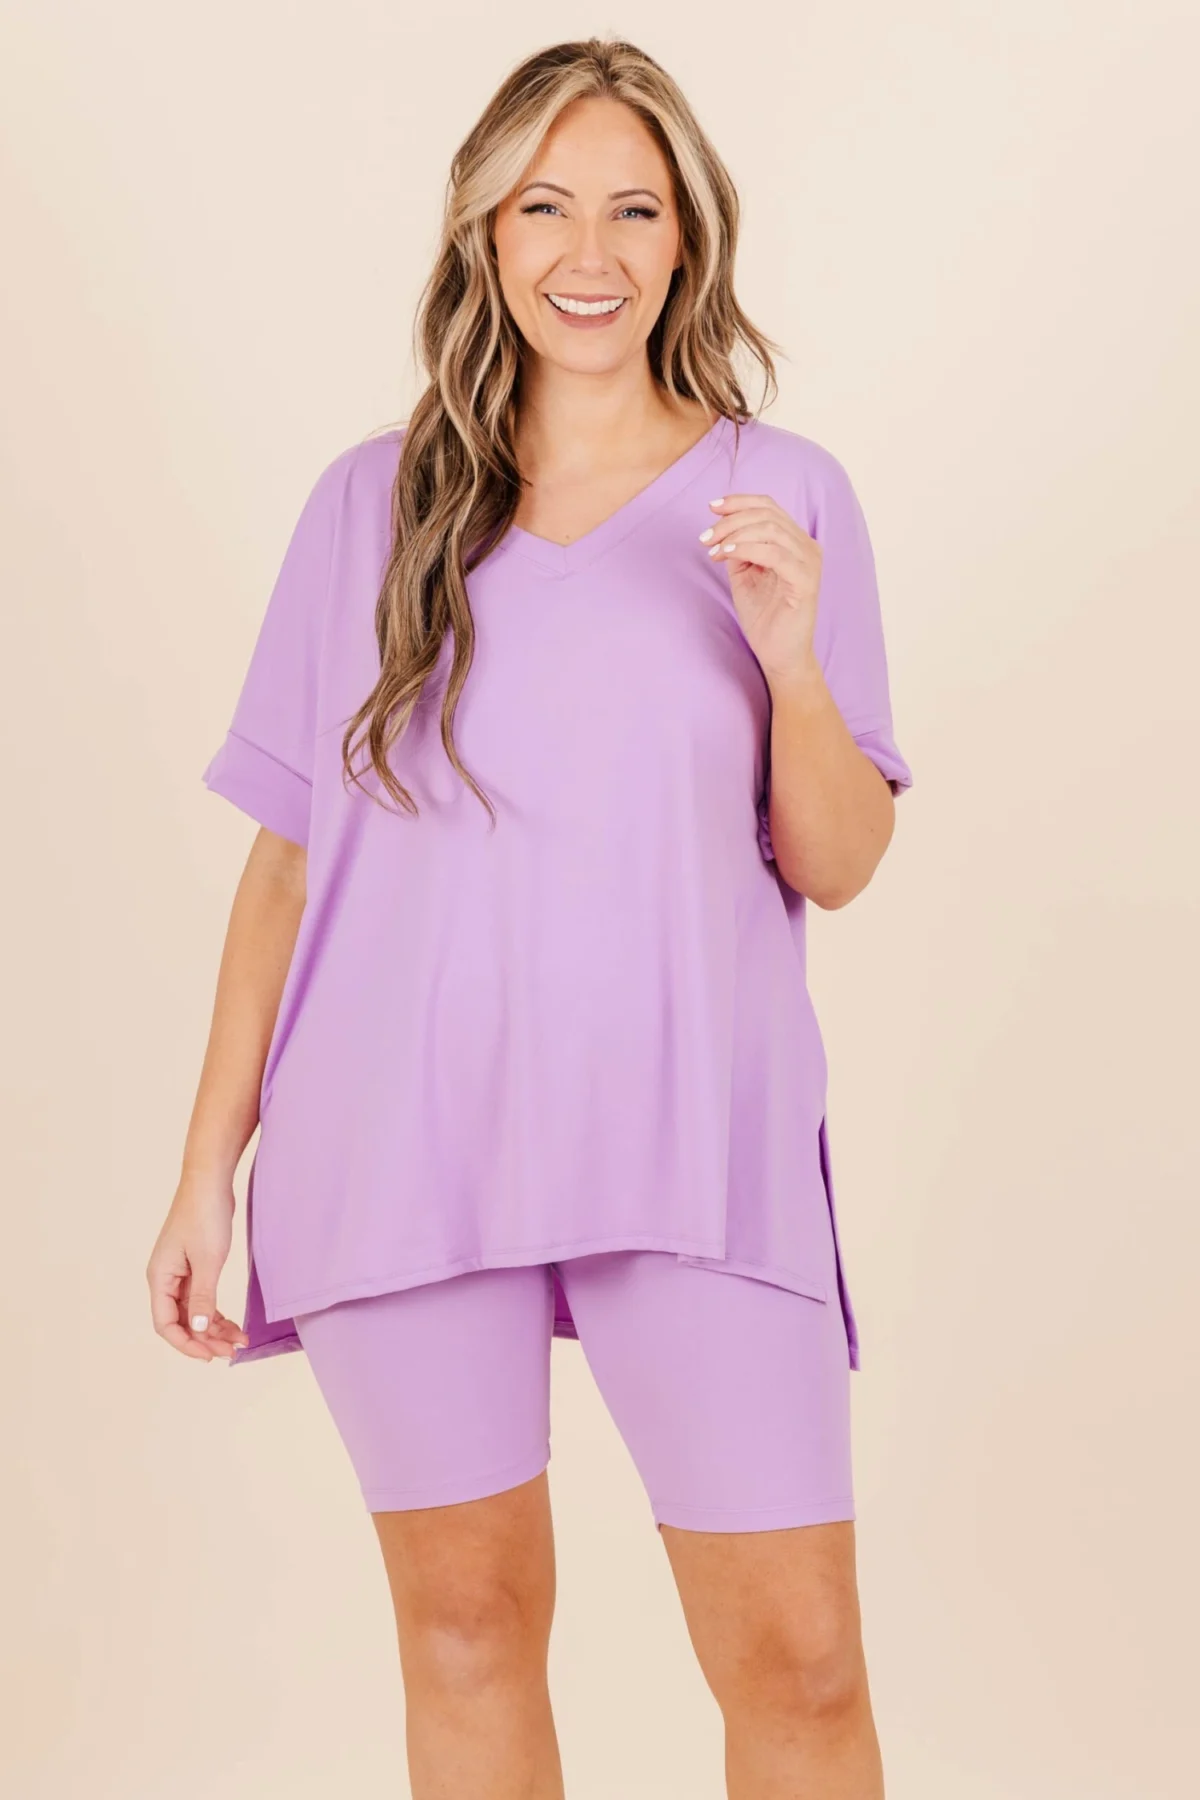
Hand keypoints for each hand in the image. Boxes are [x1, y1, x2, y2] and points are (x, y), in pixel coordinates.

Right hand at [146, 1171, 249, 1360]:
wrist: (210, 1180)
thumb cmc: (205, 1214)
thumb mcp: (208, 1260)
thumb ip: (203, 1297)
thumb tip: (200, 1330)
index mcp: (159, 1278)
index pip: (165, 1324)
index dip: (186, 1344)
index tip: (210, 1355)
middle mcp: (165, 1278)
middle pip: (180, 1321)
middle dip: (205, 1339)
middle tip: (232, 1351)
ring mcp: (179, 1273)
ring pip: (194, 1312)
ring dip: (213, 1328)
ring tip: (238, 1341)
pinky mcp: (194, 1266)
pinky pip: (202, 1298)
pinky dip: (216, 1312)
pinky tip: (233, 1323)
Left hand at [699, 493, 821, 688]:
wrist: (780, 655)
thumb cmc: (765, 617)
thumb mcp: (745, 574)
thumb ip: (738, 548)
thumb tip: (721, 528)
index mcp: (794, 542)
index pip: (768, 507)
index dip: (739, 501)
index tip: (711, 507)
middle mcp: (807, 547)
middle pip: (767, 514)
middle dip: (730, 520)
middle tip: (705, 538)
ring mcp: (809, 562)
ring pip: (770, 529)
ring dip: (735, 533)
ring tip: (713, 549)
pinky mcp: (806, 581)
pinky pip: (775, 553)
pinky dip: (748, 548)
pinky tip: (727, 554)